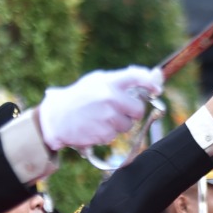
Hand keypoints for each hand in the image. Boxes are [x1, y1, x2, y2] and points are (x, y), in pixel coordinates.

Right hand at [38, 66, 164, 151]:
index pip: (137, 77)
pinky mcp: (105, 133)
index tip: (156, 89)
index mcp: (108, 82)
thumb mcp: (96, 81)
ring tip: (101, 117)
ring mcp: (108, 117)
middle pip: (138, 109)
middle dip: (132, 111)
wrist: (56, 118)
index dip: (151, 83)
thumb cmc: (78, 97)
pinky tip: (95, 126)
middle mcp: (110, 98)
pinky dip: (108, 132)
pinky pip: (116, 135)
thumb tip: (152, 77)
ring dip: (119, 123)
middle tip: (119, 109)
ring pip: (128, 125)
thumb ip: (121, 80)